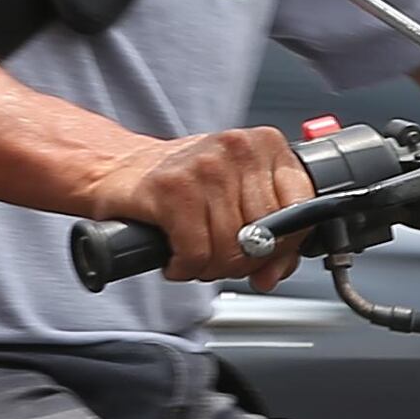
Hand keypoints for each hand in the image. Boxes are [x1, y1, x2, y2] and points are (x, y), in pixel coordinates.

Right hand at [74, 127, 316, 286]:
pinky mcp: (172, 189)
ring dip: (210, 268)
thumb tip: (274, 273)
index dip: (286, 244)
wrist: (117, 169)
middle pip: (264, 235)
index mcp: (264, 145)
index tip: (268, 256)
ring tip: (195, 257)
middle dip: (242, 262)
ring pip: (230, 248)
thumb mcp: (235, 197)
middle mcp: (238, 149)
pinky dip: (185, 267)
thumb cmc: (180, 183)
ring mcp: (205, 166)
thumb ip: (269, 234)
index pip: (301, 206)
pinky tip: (177, 259)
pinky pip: (196, 252)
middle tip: (220, 260)